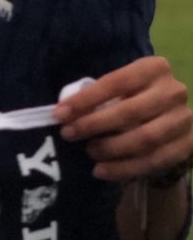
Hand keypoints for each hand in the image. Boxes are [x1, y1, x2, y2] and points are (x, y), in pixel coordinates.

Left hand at [54, 56, 192, 182]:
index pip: (116, 83)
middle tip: (69, 134)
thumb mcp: (121, 89)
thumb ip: (100, 95)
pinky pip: (153, 161)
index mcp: (154, 68)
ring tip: (89, 152)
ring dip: (110, 149)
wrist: (171, 121)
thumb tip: (64, 111)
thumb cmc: (134, 98)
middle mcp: (173, 91)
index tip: (60, 114)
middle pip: (129, 111)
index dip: (86, 99)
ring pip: (144, 139)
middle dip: (94, 125)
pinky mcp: (188, 145)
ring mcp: (184, 119)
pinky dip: (125, 168)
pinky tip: (102, 171)